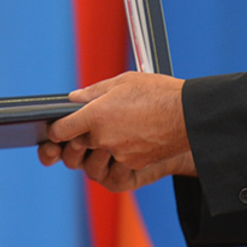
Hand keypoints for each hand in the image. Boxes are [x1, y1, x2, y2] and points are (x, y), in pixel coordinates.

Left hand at [38, 71, 191, 192]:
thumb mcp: (123, 82)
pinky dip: (119, 153)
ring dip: (98, 148)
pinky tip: (129, 137)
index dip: (57, 130)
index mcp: (95, 116)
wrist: (190, 117)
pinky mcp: (133, 165)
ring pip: (96, 157)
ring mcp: (118, 155)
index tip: (58, 128)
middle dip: (77, 139)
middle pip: (76, 146)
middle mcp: (103, 139)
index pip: (60, 131)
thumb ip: (93, 92)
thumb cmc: (158, 94)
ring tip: (111, 131)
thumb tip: (74, 100)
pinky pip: (116, 163)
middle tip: (87, 127)